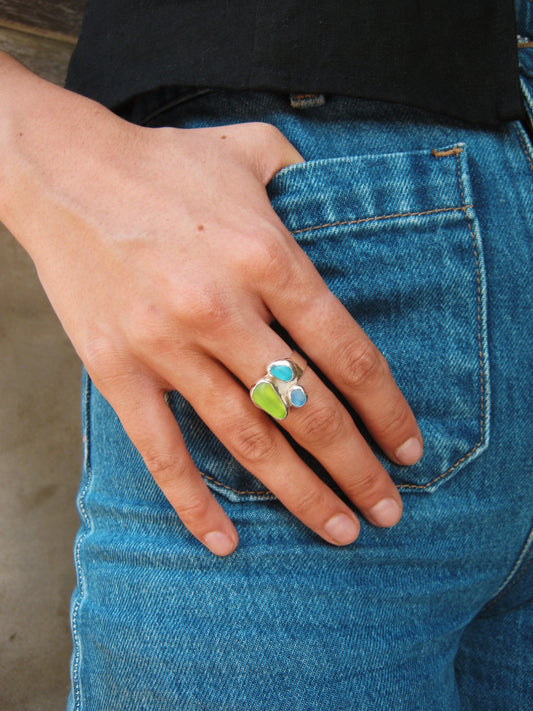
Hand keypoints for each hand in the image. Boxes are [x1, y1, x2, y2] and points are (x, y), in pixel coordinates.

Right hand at [1, 57, 422, 554]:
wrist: (64, 173)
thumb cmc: (163, 163)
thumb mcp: (252, 147)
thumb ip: (307, 176)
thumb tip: (343, 201)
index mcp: (266, 257)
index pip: (346, 353)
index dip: (385, 409)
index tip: (406, 447)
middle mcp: (222, 309)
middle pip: (307, 409)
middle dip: (356, 467)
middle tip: (387, 509)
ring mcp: (167, 346)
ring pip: (247, 440)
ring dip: (299, 494)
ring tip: (337, 531)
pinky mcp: (119, 370)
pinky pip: (162, 451)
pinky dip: (194, 501)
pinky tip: (224, 540)